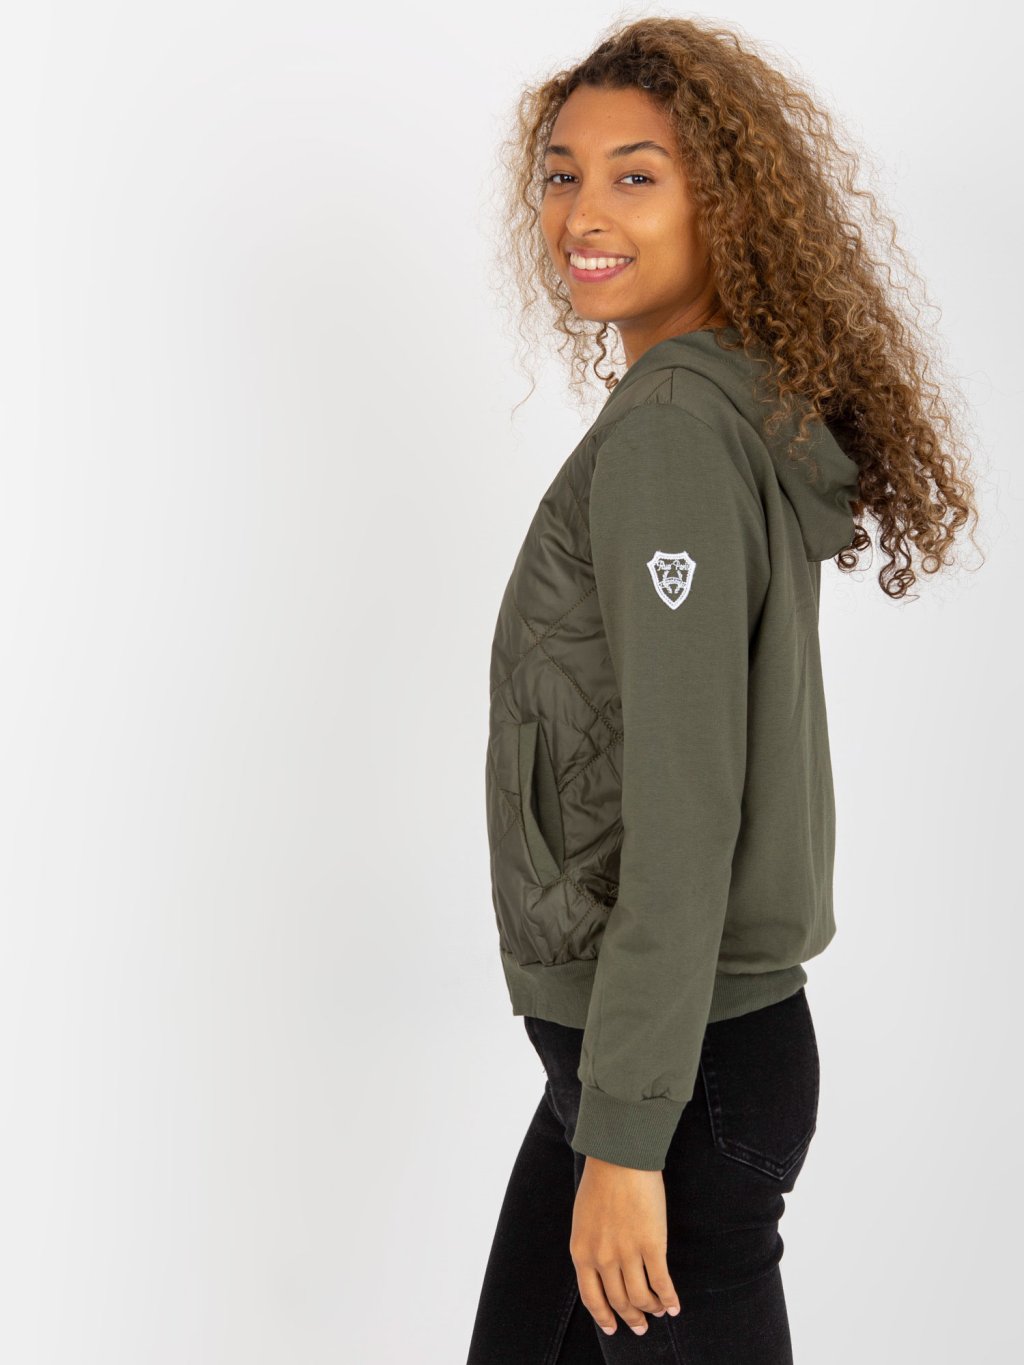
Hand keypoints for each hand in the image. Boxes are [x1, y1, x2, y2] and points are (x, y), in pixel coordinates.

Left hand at [569, 1155, 681, 1335]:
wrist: (620, 1157)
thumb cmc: (601, 1181)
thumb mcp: (583, 1219)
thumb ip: (590, 1245)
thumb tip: (600, 1267)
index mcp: (582, 1252)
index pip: (591, 1298)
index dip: (603, 1317)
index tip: (612, 1328)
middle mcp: (603, 1259)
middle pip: (619, 1302)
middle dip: (631, 1318)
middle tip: (640, 1326)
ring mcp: (628, 1254)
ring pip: (641, 1297)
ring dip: (651, 1309)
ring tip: (658, 1312)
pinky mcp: (652, 1246)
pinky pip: (662, 1283)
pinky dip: (669, 1299)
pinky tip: (674, 1305)